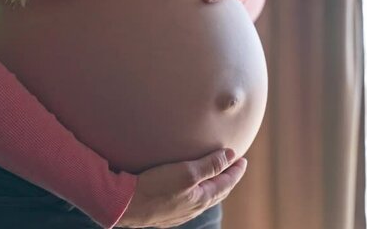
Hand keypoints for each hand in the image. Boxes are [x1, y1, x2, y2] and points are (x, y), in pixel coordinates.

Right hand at [116, 148, 247, 227]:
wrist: (124, 205)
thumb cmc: (155, 187)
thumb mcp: (186, 172)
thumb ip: (210, 164)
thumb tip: (231, 156)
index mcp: (202, 198)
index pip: (226, 182)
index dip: (235, 170)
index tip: (242, 160)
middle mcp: (192, 207)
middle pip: (216, 191)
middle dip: (226, 177)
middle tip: (232, 165)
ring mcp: (178, 211)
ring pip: (201, 196)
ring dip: (210, 183)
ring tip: (212, 173)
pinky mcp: (165, 210)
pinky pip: (187, 198)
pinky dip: (195, 188)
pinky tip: (187, 185)